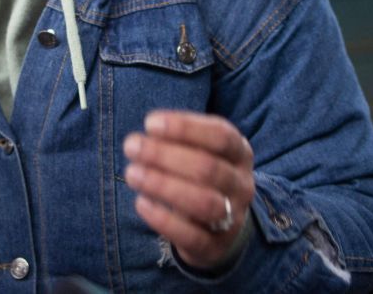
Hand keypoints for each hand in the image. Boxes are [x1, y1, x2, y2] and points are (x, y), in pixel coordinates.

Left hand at [123, 110, 255, 269]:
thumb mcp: (200, 151)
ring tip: (132, 174)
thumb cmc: (202, 176)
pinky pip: (192, 236)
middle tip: (131, 147)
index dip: (185, 128)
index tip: (149, 124)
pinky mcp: (215, 247)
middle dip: (165, 155)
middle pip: (209, 168)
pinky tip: (141, 203)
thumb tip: (149, 130)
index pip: (221, 136)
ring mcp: (233, 218)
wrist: (223, 226)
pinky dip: (163, 220)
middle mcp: (241, 185)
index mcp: (240, 154)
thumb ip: (179, 139)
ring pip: (204, 203)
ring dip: (163, 186)